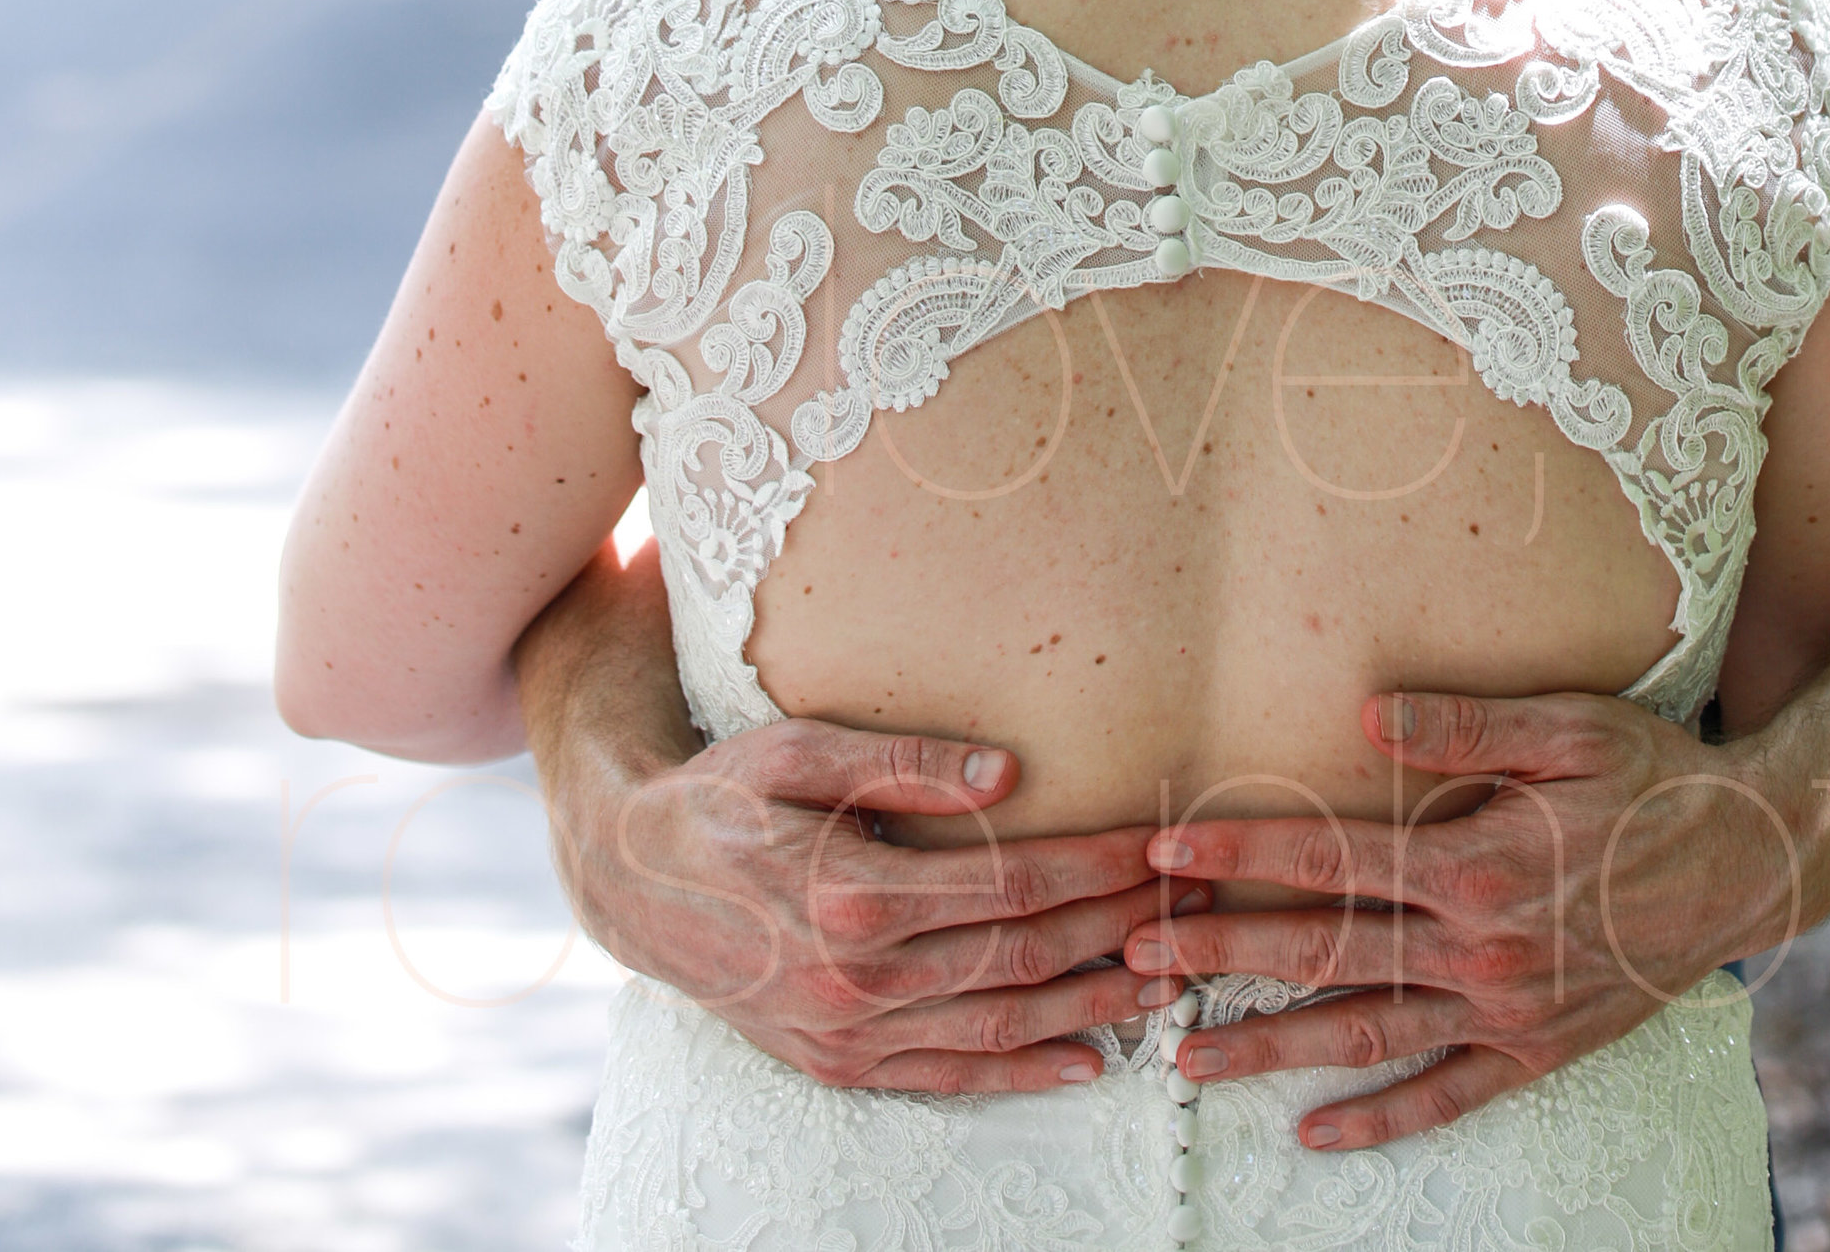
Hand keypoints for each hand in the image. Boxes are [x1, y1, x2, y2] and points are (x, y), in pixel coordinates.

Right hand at [585, 713, 1205, 1092]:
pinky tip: (1086, 1059)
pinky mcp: (839, 1064)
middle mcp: (857, 977)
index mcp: (854, 893)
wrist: (636, 882)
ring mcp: (848, 1033)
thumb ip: (904, 762)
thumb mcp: (799, 753)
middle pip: (1022, 956)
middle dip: (1119, 929)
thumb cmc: (724, 797)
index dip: (1096, 866)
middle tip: (1193, 903)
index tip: (1160, 843)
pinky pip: (949, 1077)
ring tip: (1172, 982)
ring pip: (999, 1025)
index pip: (1013, 883)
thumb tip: (1010, 772)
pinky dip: (1023, 1071)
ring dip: (1093, 1005)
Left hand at [1124, 688, 1798, 1150]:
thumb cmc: (1655, 779)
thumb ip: (1463, 725)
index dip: (1240, 851)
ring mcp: (1506, 1010)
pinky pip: (1446, 1097)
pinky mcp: (1537, 1051)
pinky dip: (1379, 1121)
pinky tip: (1315, 1135)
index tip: (1163, 850)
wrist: (1752, 864)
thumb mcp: (1569, 728)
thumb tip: (1362, 710)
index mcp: (1475, 861)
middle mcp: (1480, 946)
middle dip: (1220, 955)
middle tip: (1135, 957)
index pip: (1329, 856)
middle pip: (1323, 954)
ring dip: (1270, 1051)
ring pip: (1365, 1036)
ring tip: (1185, 1060)